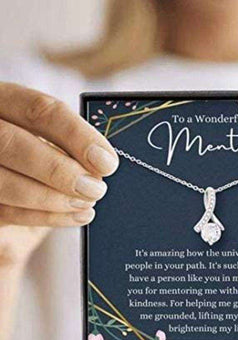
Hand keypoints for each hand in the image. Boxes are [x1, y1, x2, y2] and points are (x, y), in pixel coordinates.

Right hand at [0, 83, 118, 265]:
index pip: (39, 110)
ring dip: (52, 198)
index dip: (77, 136)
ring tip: (86, 204)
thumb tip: (102, 163)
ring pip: (3, 183)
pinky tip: (75, 216)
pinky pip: (5, 213)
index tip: (107, 162)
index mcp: (6, 103)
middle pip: (12, 144)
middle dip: (59, 171)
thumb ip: (69, 145)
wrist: (13, 188)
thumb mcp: (53, 141)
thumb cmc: (39, 157)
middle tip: (95, 189)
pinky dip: (45, 217)